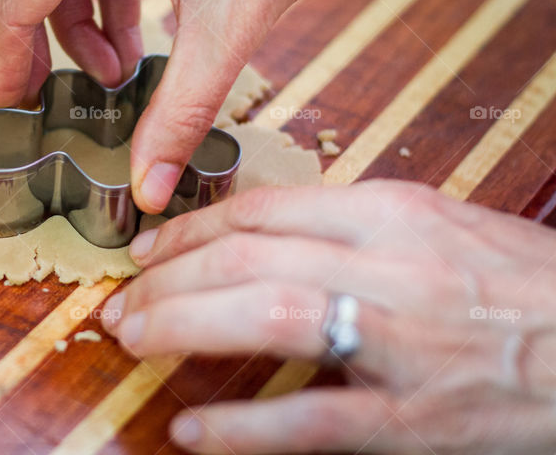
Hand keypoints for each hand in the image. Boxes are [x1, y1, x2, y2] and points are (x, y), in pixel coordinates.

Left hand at [101, 180, 555, 453]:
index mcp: (392, 212)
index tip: (149, 249)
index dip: (188, 228)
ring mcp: (400, 342)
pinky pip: (311, 421)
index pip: (261, 209)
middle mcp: (388, 265)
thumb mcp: (437, 224)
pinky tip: (191, 430)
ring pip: (267, 316)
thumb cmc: (522, 283)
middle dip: (168, 278)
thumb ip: (351, 225)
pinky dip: (243, 428)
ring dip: (183, 326)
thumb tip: (262, 234)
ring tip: (132, 339)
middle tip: (124, 300)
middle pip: (246, 257)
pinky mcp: (413, 419)